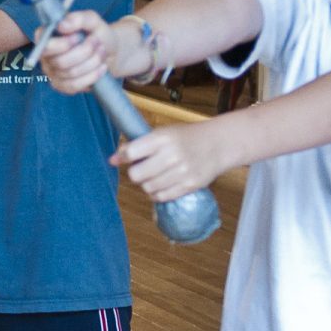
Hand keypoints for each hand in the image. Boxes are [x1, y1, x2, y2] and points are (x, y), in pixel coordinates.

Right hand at [38, 10, 119, 93]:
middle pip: (60, 61)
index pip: (44, 45)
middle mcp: (45, 56)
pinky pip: (75, 85)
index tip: (78, 36)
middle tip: (97, 42)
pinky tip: (101, 67)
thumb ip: (78, 18)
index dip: (62, 44)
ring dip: (92, 62)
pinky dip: (92, 75)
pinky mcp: (62, 86)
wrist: (109, 51)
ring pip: (70, 73)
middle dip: (84, 52)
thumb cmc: (96, 34)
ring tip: (101, 52)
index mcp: (46, 37)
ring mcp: (52, 73)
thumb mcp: (92, 20)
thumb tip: (61, 25)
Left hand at [111, 122, 229, 201]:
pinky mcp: (189, 185)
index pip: (131, 152)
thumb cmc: (185, 137)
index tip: (123, 158)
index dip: (123, 157)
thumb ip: (138, 145)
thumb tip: (112, 159)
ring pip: (147, 188)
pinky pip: (161, 196)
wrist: (217, 144)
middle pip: (136, 175)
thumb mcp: (162, 133)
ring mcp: (182, 172)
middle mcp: (172, 155)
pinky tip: (161, 184)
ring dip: (146, 184)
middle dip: (135, 173)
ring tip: (155, 175)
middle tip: (142, 168)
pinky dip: (157, 193)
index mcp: (162, 138)